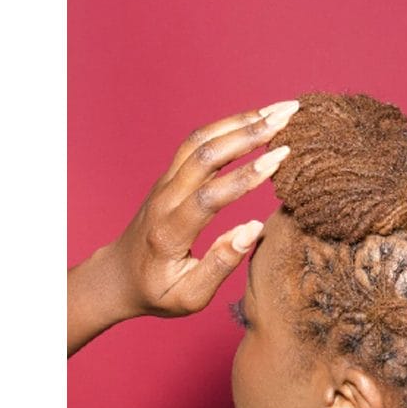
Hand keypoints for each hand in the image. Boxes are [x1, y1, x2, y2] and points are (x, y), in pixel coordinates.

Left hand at [67, 99, 297, 355]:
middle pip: (205, 155)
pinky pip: (198, 141)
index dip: (247, 176)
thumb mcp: (189, 297)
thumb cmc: (157, 292)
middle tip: (288, 117)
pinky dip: (228, 125)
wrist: (117, 277)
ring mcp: (165, 183)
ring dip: (240, 121)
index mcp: (170, 232)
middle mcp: (165, 199)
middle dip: (249, 133)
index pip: (210, 196)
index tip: (282, 158)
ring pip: (200, 140)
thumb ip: (221, 264)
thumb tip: (253, 230)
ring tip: (279, 110)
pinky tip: (256, 119)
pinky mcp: (170, 176)